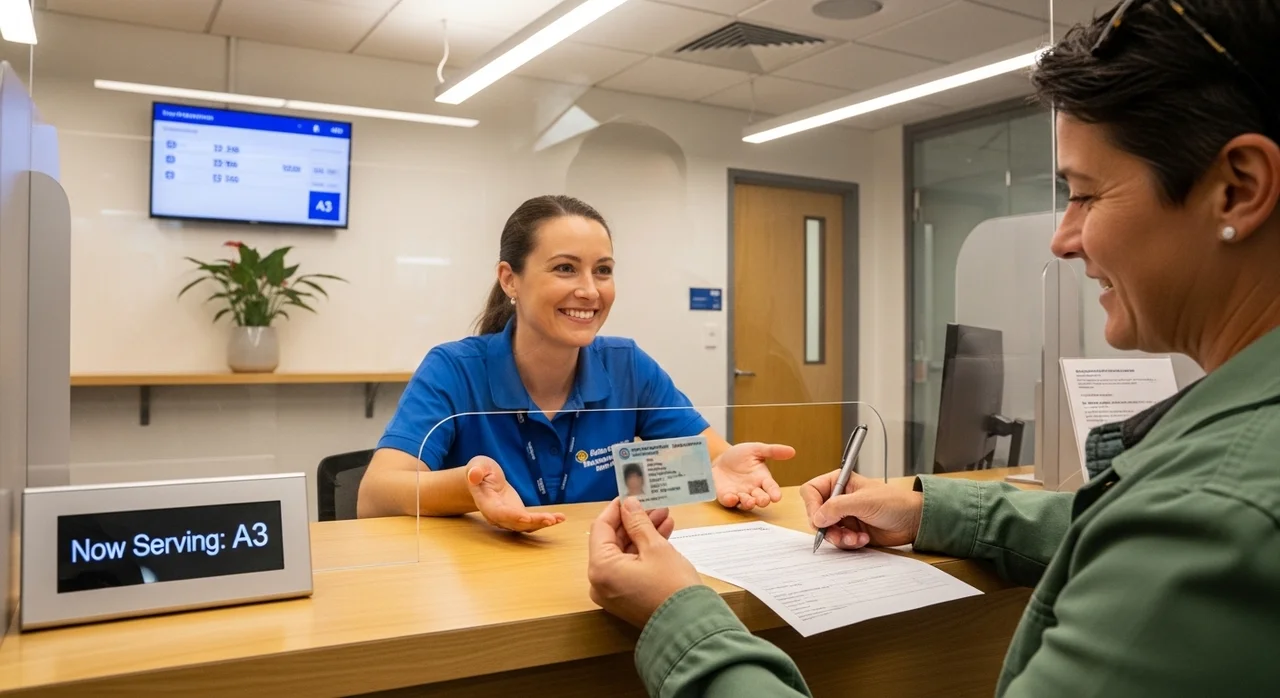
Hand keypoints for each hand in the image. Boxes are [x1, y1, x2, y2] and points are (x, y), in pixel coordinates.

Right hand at [465, 456, 564, 531]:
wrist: (483, 481)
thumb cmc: (480, 471)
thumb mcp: (476, 466)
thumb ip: (475, 471)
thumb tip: (473, 475)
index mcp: (486, 503)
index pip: (497, 513)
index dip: (511, 516)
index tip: (525, 517)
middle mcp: (497, 515)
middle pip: (515, 523)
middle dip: (533, 523)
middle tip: (550, 520)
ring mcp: (508, 518)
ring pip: (525, 526)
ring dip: (542, 524)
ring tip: (558, 519)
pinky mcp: (518, 515)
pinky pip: (532, 522)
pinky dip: (546, 521)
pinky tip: (560, 517)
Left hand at [587, 498, 701, 627]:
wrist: (690, 626)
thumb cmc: (672, 587)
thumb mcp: (656, 547)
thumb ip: (638, 522)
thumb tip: (628, 503)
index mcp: (601, 568)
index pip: (601, 527)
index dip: (617, 508)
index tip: (631, 493)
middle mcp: (600, 581)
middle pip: (612, 541)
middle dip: (635, 521)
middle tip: (654, 504)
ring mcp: (612, 591)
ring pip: (624, 553)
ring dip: (642, 534)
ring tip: (665, 516)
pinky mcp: (625, 597)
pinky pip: (630, 567)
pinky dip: (644, 552)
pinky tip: (664, 534)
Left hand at [711, 442, 793, 509]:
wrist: (719, 459)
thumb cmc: (740, 456)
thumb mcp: (756, 450)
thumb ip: (773, 451)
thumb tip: (792, 451)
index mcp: (762, 479)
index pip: (772, 488)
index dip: (775, 493)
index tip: (777, 497)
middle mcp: (753, 489)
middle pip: (761, 499)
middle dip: (763, 501)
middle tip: (763, 500)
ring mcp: (740, 494)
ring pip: (747, 503)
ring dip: (748, 503)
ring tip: (749, 501)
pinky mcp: (726, 496)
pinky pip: (729, 502)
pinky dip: (730, 501)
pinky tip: (731, 498)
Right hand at [800, 471, 922, 549]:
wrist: (913, 521)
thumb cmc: (894, 502)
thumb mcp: (864, 501)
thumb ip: (837, 507)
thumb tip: (817, 517)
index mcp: (839, 482)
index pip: (811, 491)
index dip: (812, 505)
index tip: (820, 518)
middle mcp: (838, 498)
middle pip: (816, 514)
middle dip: (827, 527)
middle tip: (839, 533)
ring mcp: (843, 516)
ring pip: (826, 530)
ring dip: (839, 538)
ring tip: (855, 538)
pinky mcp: (850, 531)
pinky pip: (838, 540)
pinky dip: (848, 543)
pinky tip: (863, 539)